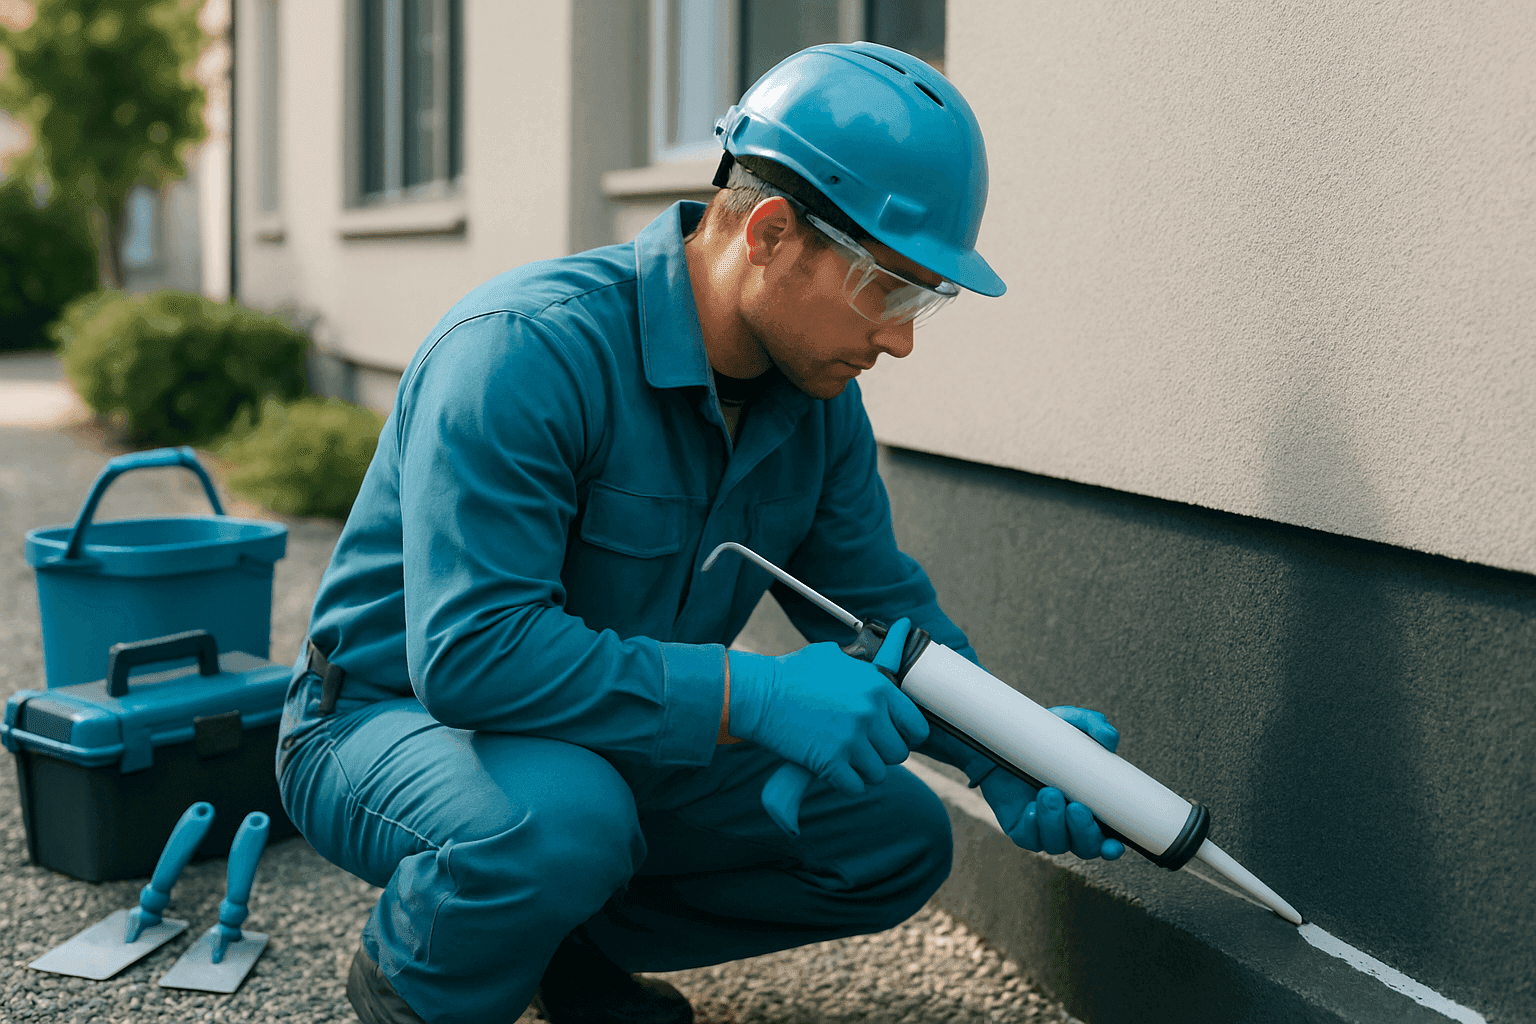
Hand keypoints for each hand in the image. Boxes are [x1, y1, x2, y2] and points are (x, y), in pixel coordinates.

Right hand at [728, 622, 928, 795]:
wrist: (758, 693)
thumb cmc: (794, 672)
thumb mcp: (835, 657)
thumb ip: (865, 668)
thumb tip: (893, 645)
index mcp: (877, 686)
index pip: (917, 727)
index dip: (906, 735)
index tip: (892, 736)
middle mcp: (869, 713)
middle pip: (898, 754)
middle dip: (881, 754)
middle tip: (862, 748)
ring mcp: (850, 739)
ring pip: (878, 774)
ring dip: (863, 771)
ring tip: (847, 759)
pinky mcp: (830, 762)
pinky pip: (855, 787)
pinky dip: (845, 783)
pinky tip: (833, 770)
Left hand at [978, 705, 1124, 860]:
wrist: (1001, 740)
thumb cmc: (1042, 737)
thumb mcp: (1067, 723)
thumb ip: (1092, 725)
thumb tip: (1110, 739)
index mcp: (1090, 807)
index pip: (1106, 838)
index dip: (1112, 847)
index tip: (1114, 844)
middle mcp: (1069, 824)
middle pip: (1085, 847)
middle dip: (1084, 832)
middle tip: (1076, 806)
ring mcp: (1043, 828)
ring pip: (1056, 843)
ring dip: (1055, 822)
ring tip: (1049, 793)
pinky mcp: (1019, 828)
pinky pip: (1028, 838)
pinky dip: (1032, 825)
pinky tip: (1031, 808)